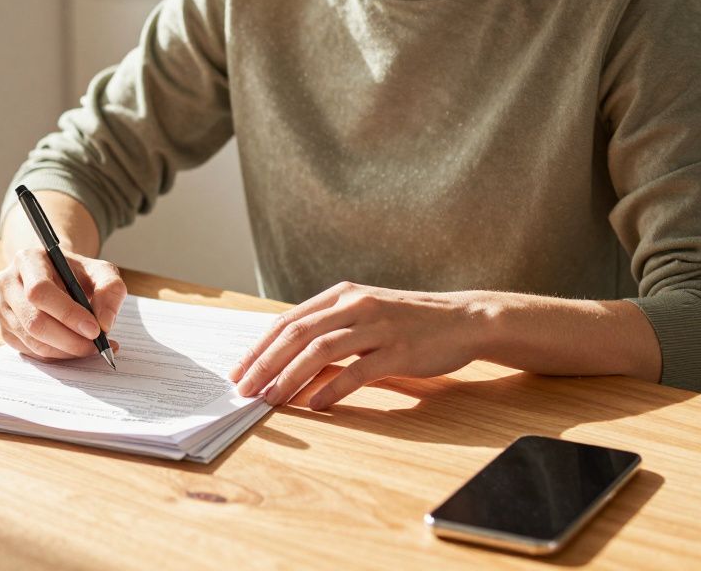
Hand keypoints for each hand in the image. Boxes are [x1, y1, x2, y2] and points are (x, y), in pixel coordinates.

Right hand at [0, 247, 126, 360]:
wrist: (55, 276)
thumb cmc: (77, 273)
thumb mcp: (101, 271)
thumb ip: (110, 290)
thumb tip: (104, 324)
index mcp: (28, 260)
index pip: (40, 291)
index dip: (67, 314)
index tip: (95, 330)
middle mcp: (8, 283)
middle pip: (34, 321)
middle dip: (70, 340)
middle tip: (97, 346)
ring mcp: (2, 308)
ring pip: (32, 341)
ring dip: (66, 351)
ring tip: (92, 347)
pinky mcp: (5, 330)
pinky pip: (31, 352)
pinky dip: (57, 355)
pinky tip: (75, 348)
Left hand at [229, 282, 490, 409]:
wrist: (463, 320)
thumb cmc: (409, 322)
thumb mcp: (365, 315)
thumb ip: (330, 329)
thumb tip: (286, 360)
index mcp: (342, 295)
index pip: (288, 320)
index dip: (259, 347)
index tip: (238, 372)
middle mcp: (355, 305)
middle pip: (298, 333)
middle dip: (265, 364)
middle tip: (245, 390)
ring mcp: (378, 326)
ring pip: (321, 350)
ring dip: (291, 377)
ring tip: (271, 399)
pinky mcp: (399, 350)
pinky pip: (357, 371)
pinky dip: (332, 389)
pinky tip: (314, 405)